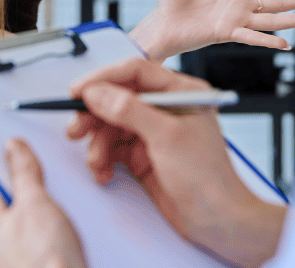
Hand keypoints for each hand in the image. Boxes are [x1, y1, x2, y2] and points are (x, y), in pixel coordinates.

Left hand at [0, 139, 86, 267]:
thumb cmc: (44, 261)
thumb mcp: (35, 204)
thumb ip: (24, 174)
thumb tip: (12, 146)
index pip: (1, 186)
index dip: (17, 168)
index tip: (32, 154)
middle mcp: (5, 244)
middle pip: (24, 204)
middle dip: (44, 193)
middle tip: (61, 187)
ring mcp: (26, 258)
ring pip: (43, 223)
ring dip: (59, 215)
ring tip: (73, 214)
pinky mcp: (46, 264)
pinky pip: (56, 241)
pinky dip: (67, 234)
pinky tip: (78, 234)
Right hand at [66, 57, 286, 267]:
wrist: (218, 221)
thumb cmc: (208, 177)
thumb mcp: (167, 137)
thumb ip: (130, 110)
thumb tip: (97, 92)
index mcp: (180, 92)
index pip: (135, 72)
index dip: (103, 79)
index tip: (77, 91)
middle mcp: (166, 108)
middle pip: (118, 99)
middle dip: (95, 116)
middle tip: (76, 130)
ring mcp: (154, 133)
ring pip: (111, 126)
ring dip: (98, 144)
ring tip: (96, 162)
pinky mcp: (144, 156)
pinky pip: (113, 149)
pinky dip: (103, 160)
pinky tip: (103, 173)